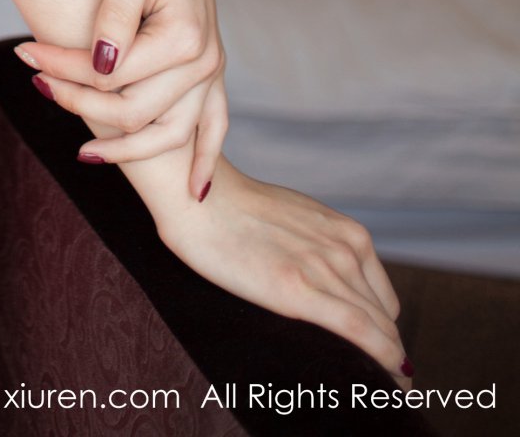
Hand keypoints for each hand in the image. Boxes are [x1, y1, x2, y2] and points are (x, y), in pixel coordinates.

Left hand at [14, 0, 227, 198]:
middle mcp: (203, 63)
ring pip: (168, 135)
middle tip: (36, 83)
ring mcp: (210, 73)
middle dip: (77, 102)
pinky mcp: (209, 76)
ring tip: (82, 153)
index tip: (25, 54)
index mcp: (184, 38)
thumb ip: (114, 15)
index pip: (110, 77)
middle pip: (133, 112)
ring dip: (125, 149)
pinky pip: (214, 130)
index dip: (63, 69)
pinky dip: (205, 161)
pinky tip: (192, 193)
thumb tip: (101, 65)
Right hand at [156, 159, 411, 384]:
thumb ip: (318, 248)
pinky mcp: (299, 289)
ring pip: (379, 329)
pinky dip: (382, 360)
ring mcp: (325, 267)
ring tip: (382, 392)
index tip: (378, 360)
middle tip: (381, 385)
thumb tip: (322, 282)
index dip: (383, 334)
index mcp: (347, 233)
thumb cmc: (235, 209)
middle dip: (387, 354)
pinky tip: (388, 381)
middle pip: (384, 319)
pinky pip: (360, 332)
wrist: (199, 195)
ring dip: (387, 363)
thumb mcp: (294, 220)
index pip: (382, 301)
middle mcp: (345, 249)